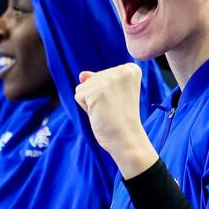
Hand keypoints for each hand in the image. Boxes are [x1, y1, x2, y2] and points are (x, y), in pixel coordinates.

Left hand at [74, 63, 157, 178]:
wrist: (127, 138)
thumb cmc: (120, 119)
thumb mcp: (111, 95)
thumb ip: (97, 80)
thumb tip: (82, 74)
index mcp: (130, 69)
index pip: (102, 74)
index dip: (105, 92)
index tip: (119, 102)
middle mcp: (123, 70)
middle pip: (91, 79)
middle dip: (96, 97)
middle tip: (113, 109)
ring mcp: (110, 79)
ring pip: (83, 87)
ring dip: (90, 103)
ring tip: (107, 111)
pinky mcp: (98, 90)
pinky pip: (78, 96)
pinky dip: (85, 108)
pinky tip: (100, 113)